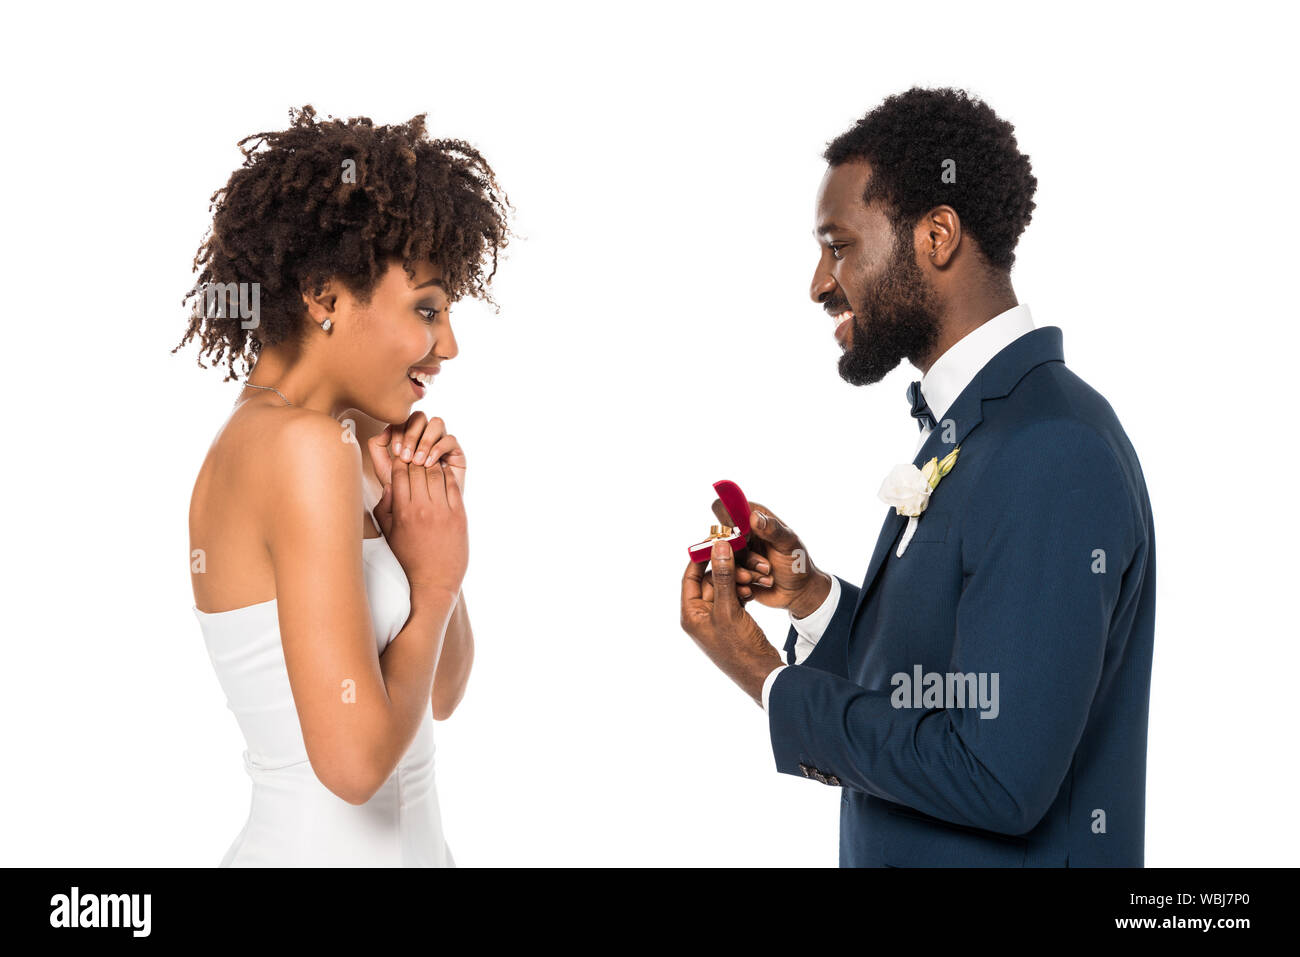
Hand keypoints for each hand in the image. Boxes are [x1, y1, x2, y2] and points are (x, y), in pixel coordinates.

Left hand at [367, 412, 465, 493]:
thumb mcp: (384, 468)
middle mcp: (425, 435)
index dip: (399, 431)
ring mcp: (441, 442)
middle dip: (411, 436)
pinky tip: (429, 465)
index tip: (396, 453)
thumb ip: (377, 448)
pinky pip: (449, 439)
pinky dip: (438, 449)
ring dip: (425, 441)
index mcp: (409, 436)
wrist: (421, 510)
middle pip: (420, 417)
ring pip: (436, 423)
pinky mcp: (456, 452)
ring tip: (418, 462)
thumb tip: (384, 430)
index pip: (404, 419)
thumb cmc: (404, 491)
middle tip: (406, 457)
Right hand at [372, 458, 467, 595]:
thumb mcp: (388, 535)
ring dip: (432, 464)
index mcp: (402, 511)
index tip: (402, 457)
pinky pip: (453, 486)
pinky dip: (448, 475)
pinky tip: (444, 471)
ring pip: (437, 473)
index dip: (400, 461)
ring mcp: (443, 511)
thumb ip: (384, 509)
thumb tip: (388, 486)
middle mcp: (422, 508)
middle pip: (418, 469)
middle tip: (417, 453)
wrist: (433, 582)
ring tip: (430, 460)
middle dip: (416, 458)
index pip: (400, 473)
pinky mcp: (459, 516)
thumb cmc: (408, 559)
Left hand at [680, 538, 784, 704]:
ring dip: (738, 579)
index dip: (702, 557)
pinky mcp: (732, 621)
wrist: (762, 674)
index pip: (690, 576)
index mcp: (691, 614)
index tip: (717, 541)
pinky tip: (755, 586)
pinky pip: (734, 597)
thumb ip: (723, 577)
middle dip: (727, 569)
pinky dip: (744, 590)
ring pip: (725, 587)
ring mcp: (717, 619)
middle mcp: (700, 616)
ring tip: (754, 576)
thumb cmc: (739, 647)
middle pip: (709, 580)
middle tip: (743, 559)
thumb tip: (718, 547)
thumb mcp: (729, 609)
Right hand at [718, 500, 829, 617]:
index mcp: (752, 518)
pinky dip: (743, 584)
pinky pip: (725, 578)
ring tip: (768, 575)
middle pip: (720, 539)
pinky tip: (761, 583)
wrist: (797, 591)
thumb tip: (754, 516)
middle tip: (766, 566)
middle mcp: (739, 534)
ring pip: (722, 562)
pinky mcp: (731, 573)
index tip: (743, 537)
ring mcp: (734, 554)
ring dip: (746, 572)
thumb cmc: (797, 562)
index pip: (724, 509)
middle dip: (743, 556)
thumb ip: (773, 530)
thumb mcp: (789, 544)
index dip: (727, 521)